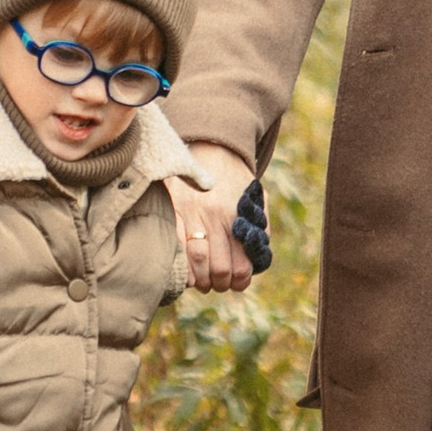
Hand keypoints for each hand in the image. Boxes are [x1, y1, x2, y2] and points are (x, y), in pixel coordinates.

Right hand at [169, 143, 257, 292]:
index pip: (241, 265)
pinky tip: (185, 271)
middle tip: (218, 283)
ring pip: (196, 263)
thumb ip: (259, 227)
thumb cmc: (235, 178)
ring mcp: (190, 214)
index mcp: (236, 216)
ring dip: (200, 280)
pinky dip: (180, 267)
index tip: (236, 282)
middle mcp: (213, 217)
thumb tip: (258, 258)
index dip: (239, 281)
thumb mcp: (254, 198)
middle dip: (220, 283)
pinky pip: (174, 248)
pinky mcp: (172, 211)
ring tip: (202, 280)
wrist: (210, 147)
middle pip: (219, 269)